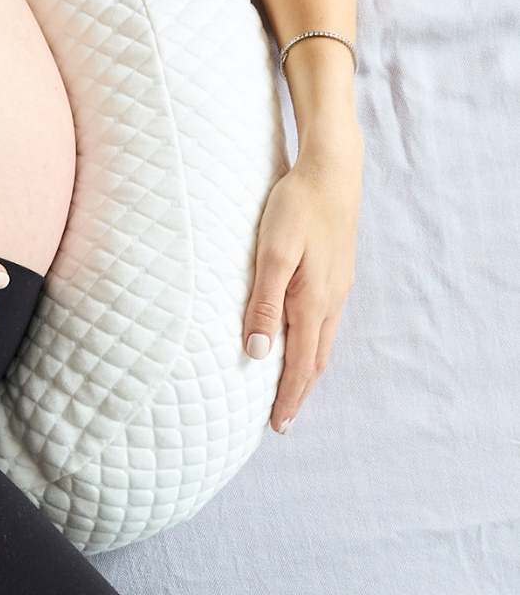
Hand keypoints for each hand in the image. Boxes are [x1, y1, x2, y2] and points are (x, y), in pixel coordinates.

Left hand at [244, 127, 363, 432]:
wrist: (332, 168)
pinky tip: (304, 344)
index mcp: (314, 301)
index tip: (277, 426)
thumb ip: (264, 304)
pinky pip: (325, 323)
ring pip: (322, 342)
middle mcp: (331, 300)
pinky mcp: (336, 273)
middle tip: (283, 421)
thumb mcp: (273, 254)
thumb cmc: (296, 206)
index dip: (289, 397)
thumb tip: (258, 354)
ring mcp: (338, 286)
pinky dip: (313, 346)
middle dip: (299, 392)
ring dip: (308, 371)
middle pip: (316, 360)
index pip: (300, 364)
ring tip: (292, 392)